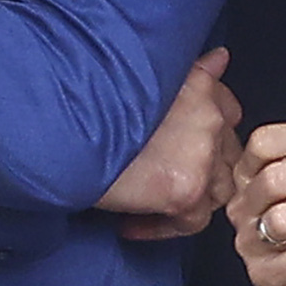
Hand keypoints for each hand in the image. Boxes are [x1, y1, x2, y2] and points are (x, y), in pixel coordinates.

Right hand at [95, 48, 235, 237]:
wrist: (58, 128)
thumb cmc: (87, 100)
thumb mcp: (143, 75)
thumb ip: (188, 72)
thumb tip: (221, 58)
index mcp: (197, 84)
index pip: (227, 109)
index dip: (206, 132)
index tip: (180, 146)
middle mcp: (208, 116)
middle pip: (227, 153)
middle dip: (201, 170)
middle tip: (162, 180)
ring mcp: (202, 154)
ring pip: (218, 189)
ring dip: (188, 199)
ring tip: (149, 203)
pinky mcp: (186, 189)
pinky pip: (193, 221)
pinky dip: (163, 227)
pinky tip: (130, 224)